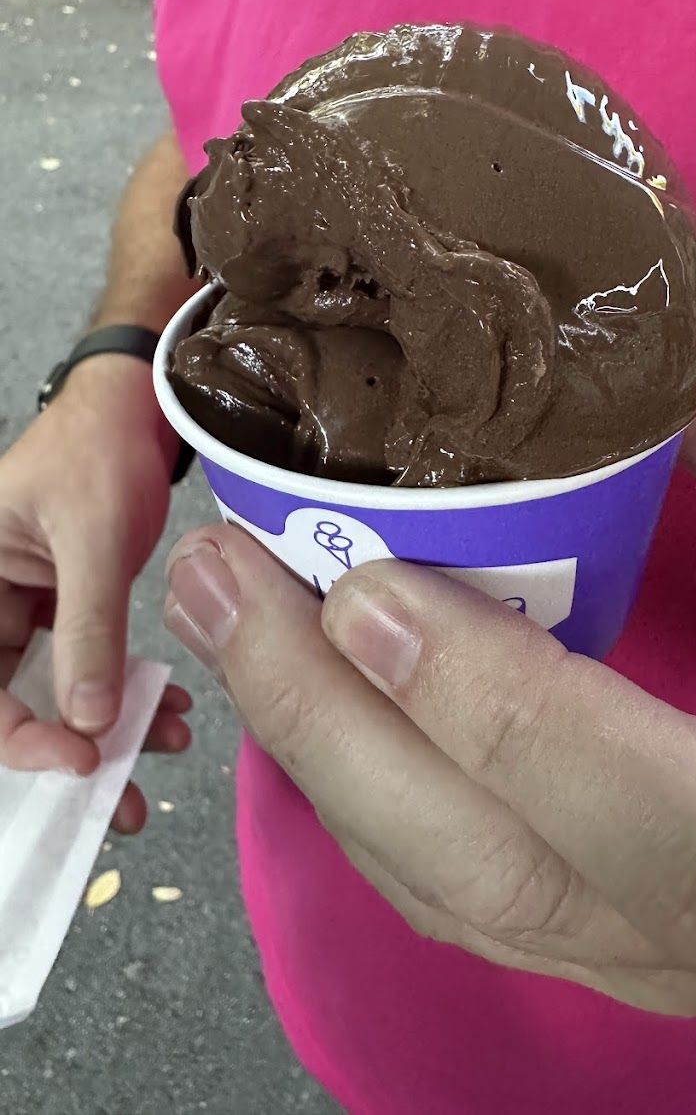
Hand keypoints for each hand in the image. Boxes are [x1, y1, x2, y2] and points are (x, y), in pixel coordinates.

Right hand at [0, 356, 189, 830]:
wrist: (136, 407)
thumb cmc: (98, 448)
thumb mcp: (91, 536)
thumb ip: (88, 627)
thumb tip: (89, 721)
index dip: (21, 737)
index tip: (82, 761)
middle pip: (11, 701)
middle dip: (68, 751)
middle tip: (122, 800)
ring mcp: (25, 609)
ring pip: (56, 690)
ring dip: (107, 725)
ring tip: (163, 748)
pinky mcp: (66, 606)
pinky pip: (88, 664)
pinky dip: (125, 689)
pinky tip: (168, 708)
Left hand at [163, 345, 695, 1014]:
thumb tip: (617, 349)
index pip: (635, 802)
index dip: (491, 704)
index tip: (365, 587)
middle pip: (482, 867)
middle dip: (329, 720)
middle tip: (224, 574)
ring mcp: (636, 959)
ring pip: (436, 889)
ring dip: (311, 747)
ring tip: (228, 608)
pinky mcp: (590, 942)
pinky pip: (440, 882)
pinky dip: (351, 783)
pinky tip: (299, 683)